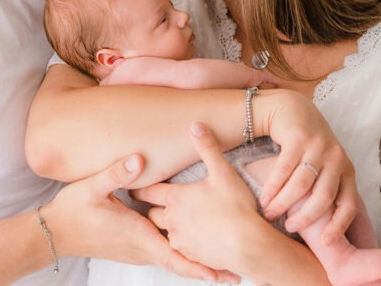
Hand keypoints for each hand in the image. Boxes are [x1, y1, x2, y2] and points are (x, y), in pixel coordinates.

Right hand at [42, 153, 231, 282]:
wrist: (53, 232)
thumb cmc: (72, 212)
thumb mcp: (93, 188)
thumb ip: (117, 173)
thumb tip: (140, 158)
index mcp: (137, 236)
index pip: (174, 258)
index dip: (198, 267)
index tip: (220, 274)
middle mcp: (141, 248)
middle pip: (180, 263)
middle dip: (207, 269)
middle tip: (236, 274)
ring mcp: (137, 250)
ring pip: (173, 259)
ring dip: (196, 263)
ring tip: (224, 265)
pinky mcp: (133, 247)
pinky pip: (163, 254)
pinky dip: (182, 255)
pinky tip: (194, 247)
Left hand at [133, 123, 268, 281]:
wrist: (247, 244)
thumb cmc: (235, 207)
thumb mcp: (222, 172)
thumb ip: (207, 148)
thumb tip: (195, 125)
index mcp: (176, 199)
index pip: (148, 192)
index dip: (140, 188)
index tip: (133, 186)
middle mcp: (172, 220)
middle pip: (152, 214)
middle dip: (152, 208)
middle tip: (152, 203)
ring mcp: (179, 240)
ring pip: (165, 232)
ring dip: (168, 226)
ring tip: (175, 221)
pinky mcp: (189, 256)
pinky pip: (179, 248)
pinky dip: (183, 242)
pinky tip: (193, 238)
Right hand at [256, 89, 357, 242]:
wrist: (293, 110)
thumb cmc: (308, 147)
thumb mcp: (325, 166)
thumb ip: (326, 189)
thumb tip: (323, 230)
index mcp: (347, 169)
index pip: (349, 204)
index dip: (338, 225)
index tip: (324, 242)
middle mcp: (337, 158)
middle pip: (323, 197)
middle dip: (306, 217)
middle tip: (290, 228)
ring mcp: (318, 146)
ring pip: (301, 185)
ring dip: (284, 203)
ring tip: (269, 214)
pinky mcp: (299, 138)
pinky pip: (284, 169)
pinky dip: (273, 187)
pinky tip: (264, 197)